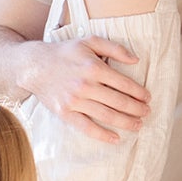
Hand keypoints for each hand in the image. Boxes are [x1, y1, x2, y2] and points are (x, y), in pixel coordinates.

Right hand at [27, 37, 149, 144]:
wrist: (33, 65)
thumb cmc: (64, 52)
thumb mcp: (89, 41)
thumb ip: (114, 48)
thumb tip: (136, 59)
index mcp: (94, 67)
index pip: (124, 84)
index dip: (139, 93)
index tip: (147, 98)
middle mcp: (86, 85)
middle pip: (119, 102)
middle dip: (137, 109)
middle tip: (147, 112)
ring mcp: (75, 101)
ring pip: (107, 115)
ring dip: (126, 122)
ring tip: (138, 125)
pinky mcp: (65, 113)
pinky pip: (87, 127)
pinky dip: (103, 135)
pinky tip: (116, 139)